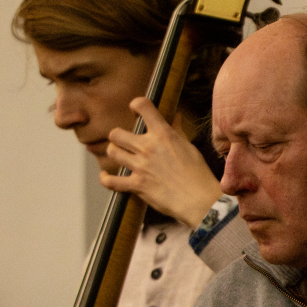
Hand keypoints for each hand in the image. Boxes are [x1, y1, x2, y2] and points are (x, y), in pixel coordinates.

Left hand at [101, 98, 221, 228]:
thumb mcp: (190, 147)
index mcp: (163, 135)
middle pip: (116, 133)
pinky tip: (106, 176)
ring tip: (121, 156)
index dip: (136, 105)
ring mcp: (140, 166)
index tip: (136, 111)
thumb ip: (177, 131)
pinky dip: (106, 179)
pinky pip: (111, 181)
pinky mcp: (137, 185)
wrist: (200, 200)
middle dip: (119, 136)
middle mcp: (148, 147)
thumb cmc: (199, 174)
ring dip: (115, 153)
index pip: (142, 106)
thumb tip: (175, 116)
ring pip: (112, 152)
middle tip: (126, 142)